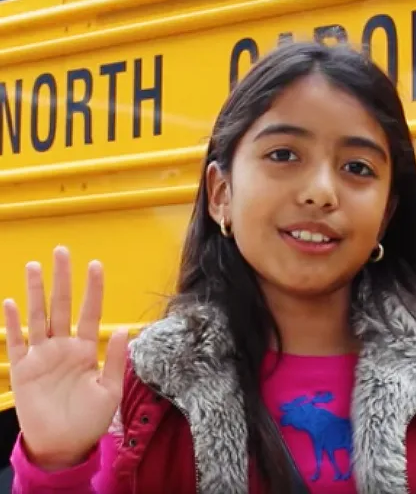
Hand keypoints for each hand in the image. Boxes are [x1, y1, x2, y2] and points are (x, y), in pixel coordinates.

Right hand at [4, 246, 128, 469]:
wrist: (63, 446)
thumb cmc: (89, 420)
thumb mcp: (109, 391)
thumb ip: (113, 360)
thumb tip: (122, 330)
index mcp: (85, 350)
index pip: (90, 312)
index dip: (93, 290)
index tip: (96, 265)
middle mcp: (63, 347)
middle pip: (62, 305)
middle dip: (62, 279)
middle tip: (62, 251)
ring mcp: (42, 355)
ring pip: (38, 316)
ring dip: (35, 291)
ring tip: (34, 266)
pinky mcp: (23, 369)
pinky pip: (18, 341)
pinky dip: (13, 323)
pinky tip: (11, 302)